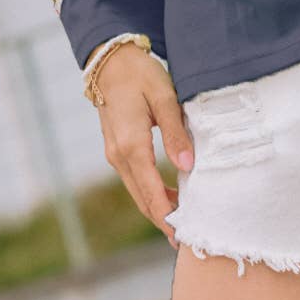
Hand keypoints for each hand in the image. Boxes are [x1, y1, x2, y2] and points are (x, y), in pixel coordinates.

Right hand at [88, 42, 194, 248]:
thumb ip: (176, 133)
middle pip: (142, 198)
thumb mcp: (164, 98)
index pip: (151, 192)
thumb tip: (188, 166)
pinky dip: (150, 192)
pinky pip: (134, 179)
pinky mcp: (116, 149)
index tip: (182, 236)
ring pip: (137, 191)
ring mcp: (114, 153)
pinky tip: (169, 195)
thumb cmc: (141, 75)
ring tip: (183, 219)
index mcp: (131, 145)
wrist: (111, 62)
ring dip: (157, 206)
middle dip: (163, 219)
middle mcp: (119, 155)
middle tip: (187, 238)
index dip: (167, 216)